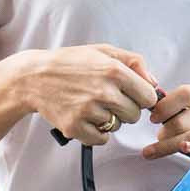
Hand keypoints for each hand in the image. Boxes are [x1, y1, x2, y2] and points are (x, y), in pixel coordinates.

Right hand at [24, 44, 158, 146]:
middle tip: (107, 99)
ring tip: (91, 104)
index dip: (142, 98)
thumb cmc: (70, 64)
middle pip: (135, 115)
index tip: (133, 96)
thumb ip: (133, 62)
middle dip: (125, 109)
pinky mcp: (75, 127)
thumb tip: (155, 83)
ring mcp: (88, 111)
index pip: (149, 97)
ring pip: (117, 126)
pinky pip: (101, 139)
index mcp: (114, 71)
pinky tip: (85, 117)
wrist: (34, 77)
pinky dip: (96, 132)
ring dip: (109, 119)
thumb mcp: (103, 52)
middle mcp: (103, 91)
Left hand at [144, 85, 189, 161]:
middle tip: (158, 137)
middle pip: (184, 120)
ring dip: (168, 145)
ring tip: (155, 150)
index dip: (165, 105)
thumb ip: (185, 107)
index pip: (185, 93)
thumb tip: (156, 108)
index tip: (153, 118)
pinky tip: (183, 150)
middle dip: (165, 130)